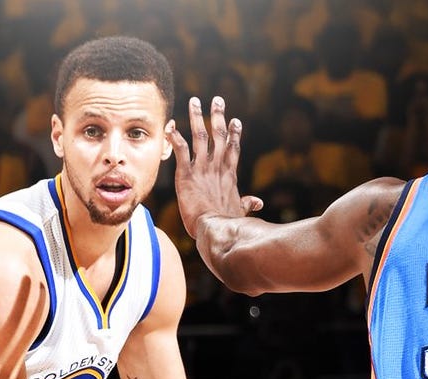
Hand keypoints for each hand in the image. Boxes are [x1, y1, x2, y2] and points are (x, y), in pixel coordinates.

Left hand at [167, 96, 261, 238]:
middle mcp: (217, 167)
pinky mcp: (186, 174)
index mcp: (229, 175)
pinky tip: (169, 124)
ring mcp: (202, 168)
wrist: (216, 230)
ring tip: (194, 101)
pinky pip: (180, 150)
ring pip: (200, 136)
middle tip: (217, 99)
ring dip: (197, 117)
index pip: (233, 148)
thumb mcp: (239, 211)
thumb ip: (246, 203)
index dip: (234, 133)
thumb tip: (257, 203)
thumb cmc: (227, 225)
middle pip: (219, 135)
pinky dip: (174, 136)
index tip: (235, 120)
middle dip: (218, 116)